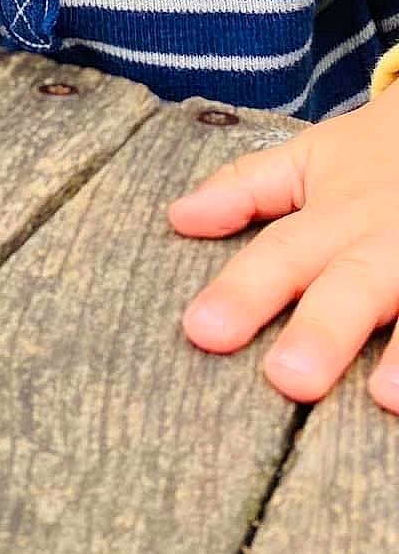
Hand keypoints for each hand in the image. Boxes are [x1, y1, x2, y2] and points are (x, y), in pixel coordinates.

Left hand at [169, 89, 398, 409]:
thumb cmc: (378, 156)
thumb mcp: (311, 158)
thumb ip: (245, 188)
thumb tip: (177, 217)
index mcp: (338, 216)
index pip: (281, 254)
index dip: (243, 291)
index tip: (201, 332)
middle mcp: (386, 243)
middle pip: (352, 286)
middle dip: (322, 331)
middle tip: (288, 378)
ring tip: (384, 397)